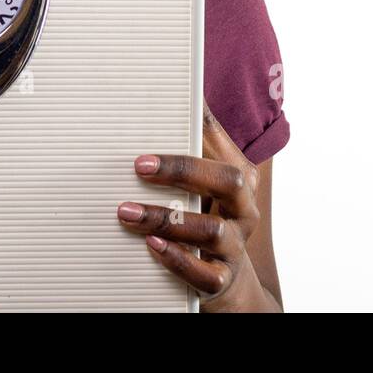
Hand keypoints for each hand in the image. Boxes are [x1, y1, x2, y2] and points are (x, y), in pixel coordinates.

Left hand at [117, 104, 280, 311]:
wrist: (226, 279)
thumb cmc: (210, 216)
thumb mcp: (208, 180)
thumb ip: (198, 141)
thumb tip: (190, 93)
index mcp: (241, 181)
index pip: (221, 150)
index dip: (195, 134)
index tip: (156, 125)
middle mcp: (244, 212)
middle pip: (228, 182)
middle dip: (183, 170)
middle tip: (140, 166)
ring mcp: (234, 247)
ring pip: (211, 231)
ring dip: (167, 219)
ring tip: (128, 212)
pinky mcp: (220, 280)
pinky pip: (204, 273)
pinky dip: (178, 260)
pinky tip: (152, 246)